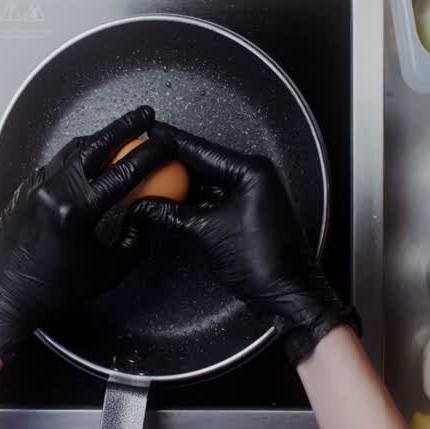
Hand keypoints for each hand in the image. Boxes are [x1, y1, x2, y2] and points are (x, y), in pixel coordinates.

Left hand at [0, 106, 172, 359]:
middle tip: (145, 115)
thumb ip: (135, 241)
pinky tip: (90, 160)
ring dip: (100, 138)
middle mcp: (53, 189)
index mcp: (76, 210)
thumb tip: (144, 216)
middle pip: (96, 144)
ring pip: (73, 149)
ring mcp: (36, 185)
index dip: (150, 154)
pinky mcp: (25, 188)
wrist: (4, 293)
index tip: (167, 144)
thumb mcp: (108, 271)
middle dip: (125, 126)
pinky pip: (56, 163)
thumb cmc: (55, 289)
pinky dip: (78, 156)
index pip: (123, 171)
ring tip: (121, 133)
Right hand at [131, 122, 357, 363]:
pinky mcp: (248, 212)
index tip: (147, 133)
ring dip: (180, 184)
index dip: (170, 140)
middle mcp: (254, 176)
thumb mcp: (206, 233)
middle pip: (202, 162)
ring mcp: (252, 194)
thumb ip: (170, 214)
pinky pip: (214, 198)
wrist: (287, 295)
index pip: (200, 148)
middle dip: (171, 163)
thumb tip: (142, 206)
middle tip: (142, 159)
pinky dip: (192, 201)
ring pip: (207, 181)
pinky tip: (170, 202)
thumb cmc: (263, 263)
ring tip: (150, 181)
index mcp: (250, 170)